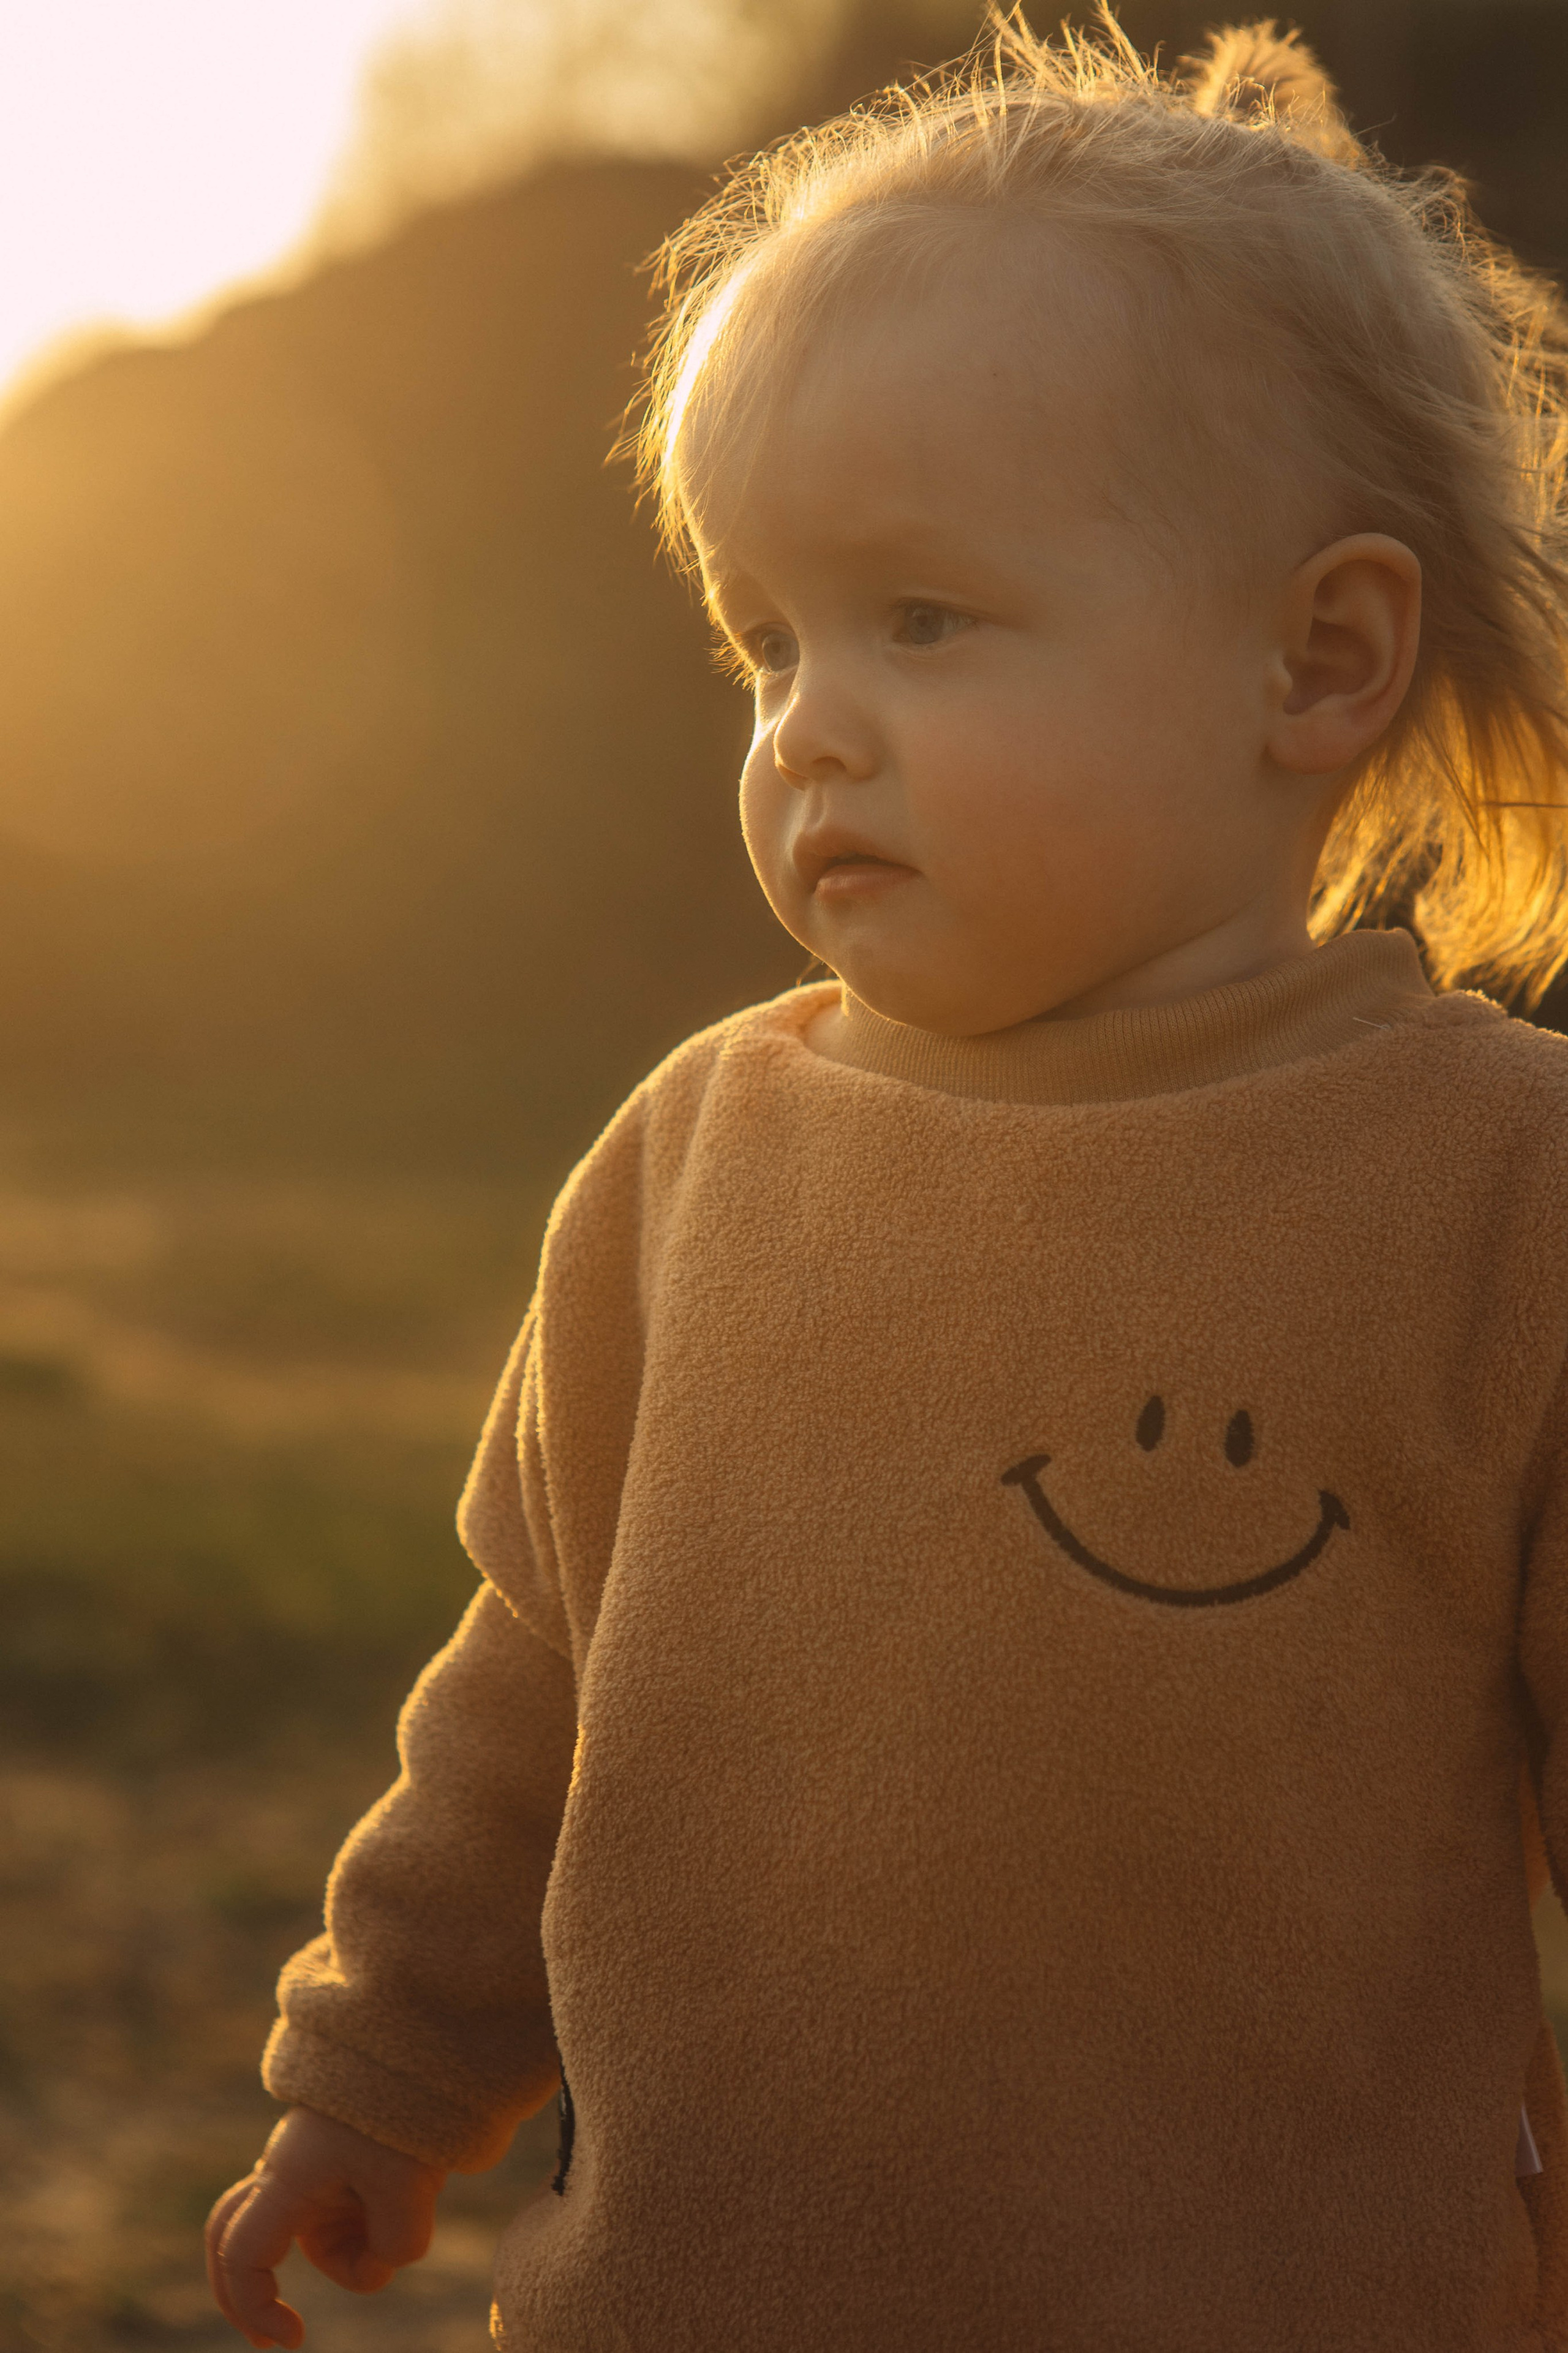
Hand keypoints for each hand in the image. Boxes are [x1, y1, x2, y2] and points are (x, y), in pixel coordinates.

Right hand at [205, 2106, 446, 2348]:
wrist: (425, 2050)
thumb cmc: (406, 2107)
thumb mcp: (411, 2184)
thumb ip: (395, 2245)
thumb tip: (385, 2266)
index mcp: (288, 2177)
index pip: (241, 2255)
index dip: (253, 2308)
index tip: (293, 2341)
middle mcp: (286, 2174)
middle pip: (232, 2239)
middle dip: (245, 2293)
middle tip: (276, 2340)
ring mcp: (310, 2171)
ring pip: (309, 2240)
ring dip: (350, 2255)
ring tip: (409, 2210)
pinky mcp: (337, 2168)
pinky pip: (337, 2221)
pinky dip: (368, 2233)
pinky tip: (410, 2201)